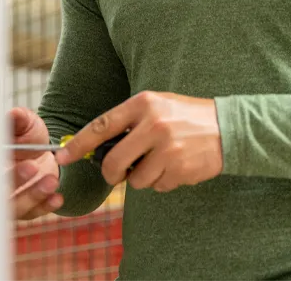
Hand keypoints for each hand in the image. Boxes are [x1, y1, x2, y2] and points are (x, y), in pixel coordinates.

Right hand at [8, 107, 61, 219]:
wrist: (46, 152)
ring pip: (14, 207)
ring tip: (51, 181)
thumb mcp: (26, 124)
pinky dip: (44, 207)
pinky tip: (57, 199)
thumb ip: (19, 119)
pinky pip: (32, 213)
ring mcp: (9, 200)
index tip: (15, 158)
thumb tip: (13, 113)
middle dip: (14, 181)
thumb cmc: (29, 137)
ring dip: (32, 195)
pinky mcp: (26, 209)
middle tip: (32, 168)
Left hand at [56, 91, 222, 192]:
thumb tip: (97, 148)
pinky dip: (163, 180)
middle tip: (120, 172)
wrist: (227, 127)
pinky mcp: (179, 168)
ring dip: (144, 177)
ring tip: (162, 160)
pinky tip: (177, 165)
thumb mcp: (159, 106)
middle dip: (113, 173)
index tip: (62, 155)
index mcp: (145, 103)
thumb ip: (131, 121)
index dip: (79, 143)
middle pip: (113, 161)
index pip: (102, 125)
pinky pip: (157, 186)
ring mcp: (168, 148)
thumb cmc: (187, 116)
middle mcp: (154, 124)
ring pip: (136, 180)